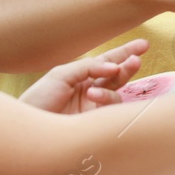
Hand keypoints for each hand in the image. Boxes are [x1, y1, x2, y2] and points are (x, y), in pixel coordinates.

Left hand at [19, 39, 148, 114]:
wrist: (29, 129)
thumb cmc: (39, 99)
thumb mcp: (60, 75)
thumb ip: (89, 67)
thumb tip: (114, 67)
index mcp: (80, 77)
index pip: (106, 62)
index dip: (125, 53)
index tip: (144, 45)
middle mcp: (90, 91)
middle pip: (117, 76)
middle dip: (128, 67)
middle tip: (136, 61)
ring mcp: (94, 108)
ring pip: (116, 93)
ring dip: (110, 88)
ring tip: (93, 91)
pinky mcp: (96, 124)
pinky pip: (111, 109)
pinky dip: (105, 99)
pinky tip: (92, 96)